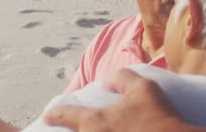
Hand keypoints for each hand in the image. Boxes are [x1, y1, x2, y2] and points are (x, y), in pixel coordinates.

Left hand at [44, 68, 205, 131]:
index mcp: (94, 122)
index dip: (55, 114)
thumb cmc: (157, 116)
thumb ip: (122, 77)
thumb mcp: (142, 87)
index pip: (66, 115)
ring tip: (94, 130)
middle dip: (69, 131)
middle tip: (67, 128)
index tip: (47, 116)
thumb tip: (107, 80)